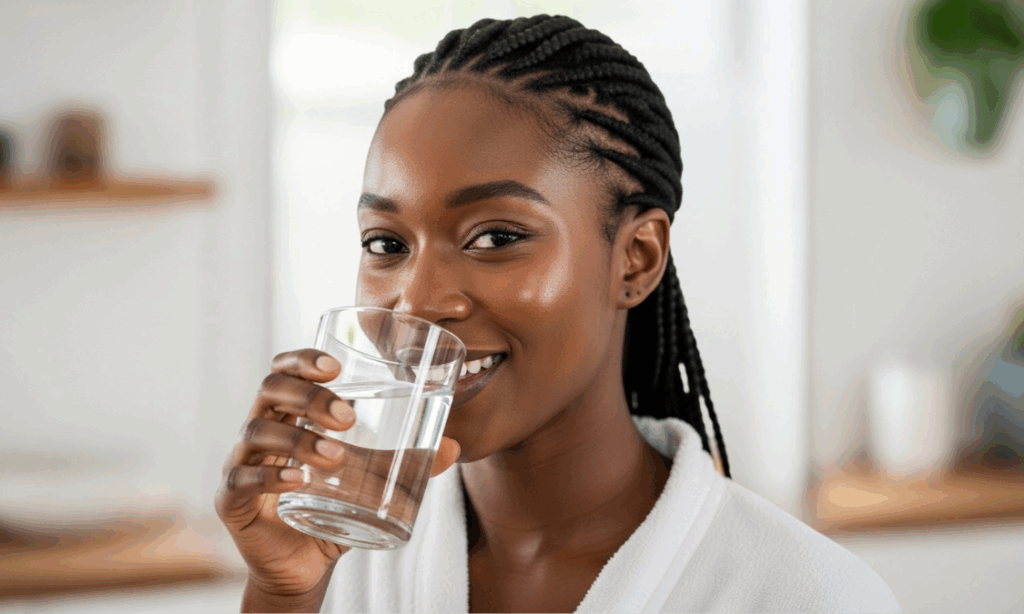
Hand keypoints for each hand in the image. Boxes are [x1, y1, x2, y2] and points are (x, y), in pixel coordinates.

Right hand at [215, 348, 461, 609]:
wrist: (304, 563)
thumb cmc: (333, 506)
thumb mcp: (374, 481)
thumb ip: (410, 462)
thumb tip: (454, 447)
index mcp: (288, 414)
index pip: (284, 370)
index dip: (302, 359)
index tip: (336, 366)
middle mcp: (261, 430)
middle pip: (270, 391)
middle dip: (309, 396)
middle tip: (348, 417)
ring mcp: (241, 463)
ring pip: (257, 432)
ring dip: (298, 438)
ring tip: (335, 454)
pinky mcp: (232, 500)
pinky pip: (241, 480)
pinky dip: (270, 477)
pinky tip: (299, 480)